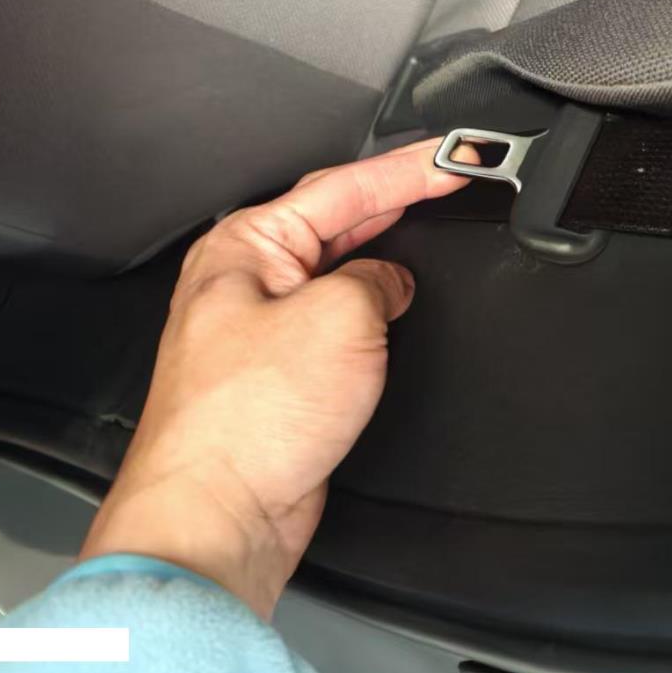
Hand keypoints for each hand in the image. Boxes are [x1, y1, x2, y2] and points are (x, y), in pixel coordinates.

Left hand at [79, 137, 470, 616]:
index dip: (408, 170)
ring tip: (427, 221)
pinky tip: (396, 304)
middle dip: (394, 198)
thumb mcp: (340, 317)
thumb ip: (377, 281)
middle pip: (335, 220)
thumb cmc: (246, 422)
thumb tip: (389, 285)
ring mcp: (260, 330)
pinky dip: (373, 307)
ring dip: (383, 251)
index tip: (455, 157)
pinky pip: (337, 323)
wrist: (216, 514)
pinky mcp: (279, 378)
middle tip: (449, 177)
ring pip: (336, 271)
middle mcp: (244, 282)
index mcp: (244, 246)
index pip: (342, 187)